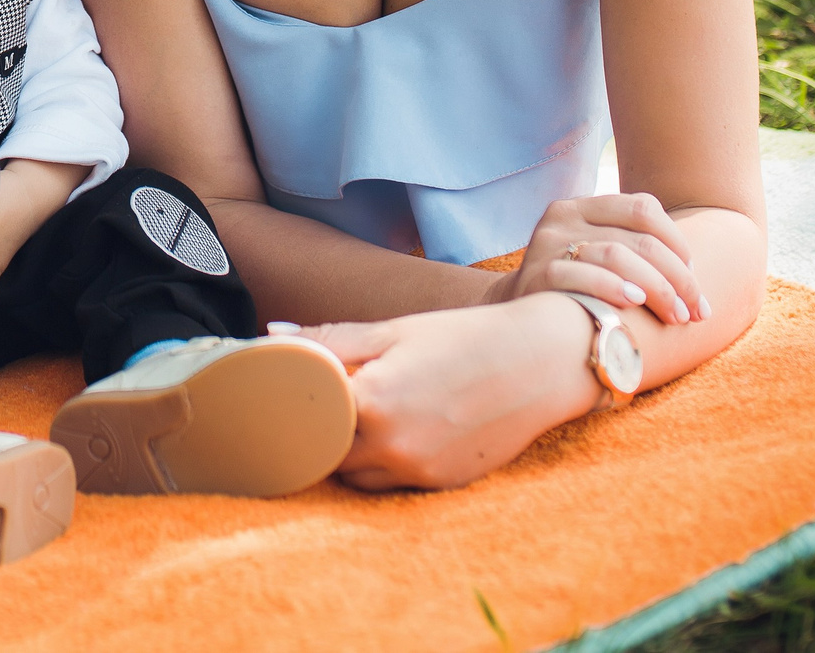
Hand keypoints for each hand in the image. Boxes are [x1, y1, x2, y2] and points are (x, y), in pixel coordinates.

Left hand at [298, 294, 599, 489]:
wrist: (542, 362)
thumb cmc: (463, 337)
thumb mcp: (393, 330)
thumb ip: (330, 340)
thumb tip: (273, 335)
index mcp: (372, 402)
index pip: (304, 423)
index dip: (291, 411)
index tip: (281, 400)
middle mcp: (392, 446)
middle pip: (326, 456)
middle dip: (319, 433)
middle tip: (321, 405)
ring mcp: (418, 472)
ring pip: (357, 477)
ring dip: (350, 454)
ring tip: (364, 417)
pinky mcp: (442, 485)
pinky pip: (393, 484)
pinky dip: (385, 464)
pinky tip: (401, 431)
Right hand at [482, 192, 706, 326]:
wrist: (517, 311)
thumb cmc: (574, 287)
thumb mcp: (596, 255)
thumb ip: (632, 250)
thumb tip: (696, 280)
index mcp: (584, 206)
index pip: (643, 207)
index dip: (678, 243)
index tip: (694, 277)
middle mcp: (564, 216)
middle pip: (639, 239)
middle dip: (677, 278)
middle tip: (695, 311)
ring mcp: (548, 244)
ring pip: (617, 255)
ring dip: (657, 289)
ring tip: (676, 316)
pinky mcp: (537, 275)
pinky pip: (582, 276)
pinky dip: (614, 288)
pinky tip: (635, 302)